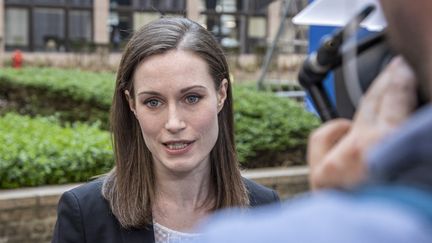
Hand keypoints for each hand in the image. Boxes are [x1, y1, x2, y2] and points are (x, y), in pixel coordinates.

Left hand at [308, 56, 417, 189]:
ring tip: (379, 90)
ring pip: (349, 116)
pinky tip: (346, 127)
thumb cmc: (399, 202)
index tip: (403, 66)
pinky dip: (335, 129)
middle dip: (386, 81)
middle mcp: (359, 148)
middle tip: (395, 68)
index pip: (396, 94)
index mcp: (389, 141)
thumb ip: (407, 136)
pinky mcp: (321, 174)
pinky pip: (322, 138)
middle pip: (372, 101)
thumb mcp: (417, 165)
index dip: (401, 76)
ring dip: (364, 102)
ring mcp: (336, 161)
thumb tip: (407, 119)